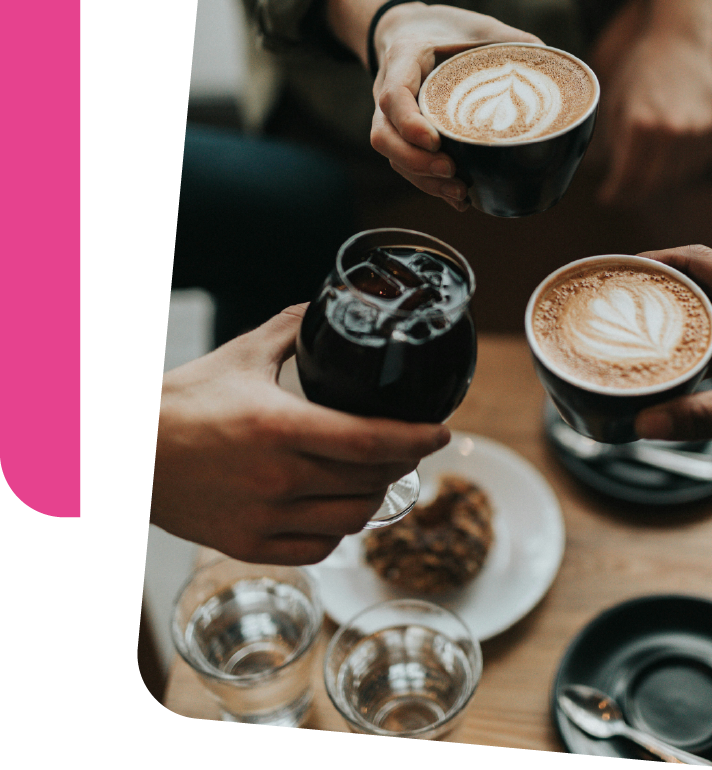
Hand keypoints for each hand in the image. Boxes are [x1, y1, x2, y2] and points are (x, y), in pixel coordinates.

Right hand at [151, 305, 449, 562]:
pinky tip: (339, 507)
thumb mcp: (240, 354)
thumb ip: (290, 329)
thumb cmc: (183, 402)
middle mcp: (277, 477)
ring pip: (351, 517)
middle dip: (402, 462)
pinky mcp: (249, 544)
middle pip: (369, 480)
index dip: (415, 438)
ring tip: (379, 474)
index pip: (369, 439)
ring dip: (375, 495)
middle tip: (411, 445)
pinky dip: (339, 528)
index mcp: (279, 426)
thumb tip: (323, 305)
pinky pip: (318, 547)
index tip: (443, 432)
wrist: (129, 455)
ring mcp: (264, 516)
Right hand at [370, 2, 540, 209]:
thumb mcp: (479, 25)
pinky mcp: (401, 134)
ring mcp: (392, 116)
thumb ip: (512, 42)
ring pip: (391, 156)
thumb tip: (555, 64)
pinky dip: (429, 184)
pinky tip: (458, 198)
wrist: (412, 30)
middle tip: (452, 171)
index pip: (393, 95)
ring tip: (461, 192)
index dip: (409, 123)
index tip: (436, 141)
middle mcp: (389, 90)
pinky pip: (405, 164)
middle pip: (384, 136)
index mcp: (405, 58)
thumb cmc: (448, 28)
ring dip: (423, 179)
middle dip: (415, 162)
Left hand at [597, 28, 711, 204]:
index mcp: (640, 123)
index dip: (614, 194)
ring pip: (674, 180)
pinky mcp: (711, 131)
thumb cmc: (641, 68)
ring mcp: (695, 132)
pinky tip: (663, 166)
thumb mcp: (615, 99)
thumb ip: (610, 138)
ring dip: (655, 186)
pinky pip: (693, 167)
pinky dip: (678, 173)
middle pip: (651, 185)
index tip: (605, 198)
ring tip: (640, 182)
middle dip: (632, 195)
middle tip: (620, 195)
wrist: (682, 40)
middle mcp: (670, 131)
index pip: (627, 178)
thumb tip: (596, 171)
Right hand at [633, 246, 711, 469]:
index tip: (622, 268)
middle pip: (699, 285)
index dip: (658, 259)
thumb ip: (705, 416)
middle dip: (658, 291)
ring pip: (709, 319)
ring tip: (634, 335)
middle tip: (617, 302)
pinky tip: (673, 376)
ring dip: (675, 327)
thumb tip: (648, 421)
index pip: (701, 260)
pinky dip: (694, 360)